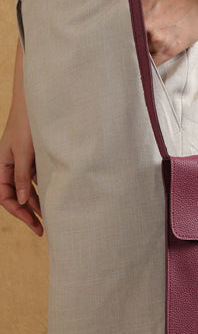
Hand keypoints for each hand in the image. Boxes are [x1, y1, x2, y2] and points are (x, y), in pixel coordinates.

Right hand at [0, 91, 42, 236]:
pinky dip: (45, 191)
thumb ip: (22, 176)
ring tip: (51, 219)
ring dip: (38, 204)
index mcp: (1, 164)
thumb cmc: (27, 124)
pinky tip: (55, 200)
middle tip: (43, 230)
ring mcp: (24, 163)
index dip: (17, 211)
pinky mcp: (36, 159)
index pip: (4, 195)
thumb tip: (22, 201)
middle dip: (28, 213)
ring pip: (28, 189)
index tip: (32, 222)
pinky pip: (38, 180)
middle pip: (17, 196)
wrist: (39, 103)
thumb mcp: (24, 152)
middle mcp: (11, 165)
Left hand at [91, 0, 197, 66]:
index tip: (95, 38)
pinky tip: (133, 68)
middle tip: (101, 53)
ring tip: (116, 63)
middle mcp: (145, 29)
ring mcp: (157, 43)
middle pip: (120, 45)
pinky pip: (149, 66)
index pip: (111, 27)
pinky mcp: (167, 52)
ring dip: (127, 59)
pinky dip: (142, 66)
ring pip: (135, 57)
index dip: (102, 34)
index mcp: (136, 9)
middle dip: (112, 48)